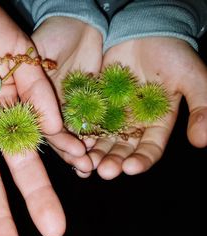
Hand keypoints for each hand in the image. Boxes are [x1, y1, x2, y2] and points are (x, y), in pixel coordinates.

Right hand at [32, 16, 103, 176]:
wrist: (80, 21)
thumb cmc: (53, 33)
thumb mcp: (40, 55)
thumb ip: (38, 87)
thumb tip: (48, 127)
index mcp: (34, 103)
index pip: (44, 131)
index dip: (60, 144)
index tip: (77, 154)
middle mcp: (50, 111)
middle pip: (61, 140)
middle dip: (75, 154)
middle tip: (91, 166)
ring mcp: (70, 110)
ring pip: (78, 136)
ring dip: (89, 152)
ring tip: (102, 166)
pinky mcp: (90, 105)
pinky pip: (95, 125)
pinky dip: (102, 137)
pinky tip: (110, 151)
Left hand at [88, 37, 206, 178]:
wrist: (143, 31)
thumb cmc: (171, 52)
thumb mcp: (192, 76)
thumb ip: (202, 106)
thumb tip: (202, 141)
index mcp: (157, 123)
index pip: (149, 149)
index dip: (141, 160)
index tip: (130, 168)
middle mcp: (133, 124)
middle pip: (122, 149)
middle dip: (113, 161)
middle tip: (103, 171)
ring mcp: (112, 114)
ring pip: (102, 139)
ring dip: (95, 153)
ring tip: (85, 163)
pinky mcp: (95, 103)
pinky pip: (87, 120)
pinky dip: (81, 132)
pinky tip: (74, 141)